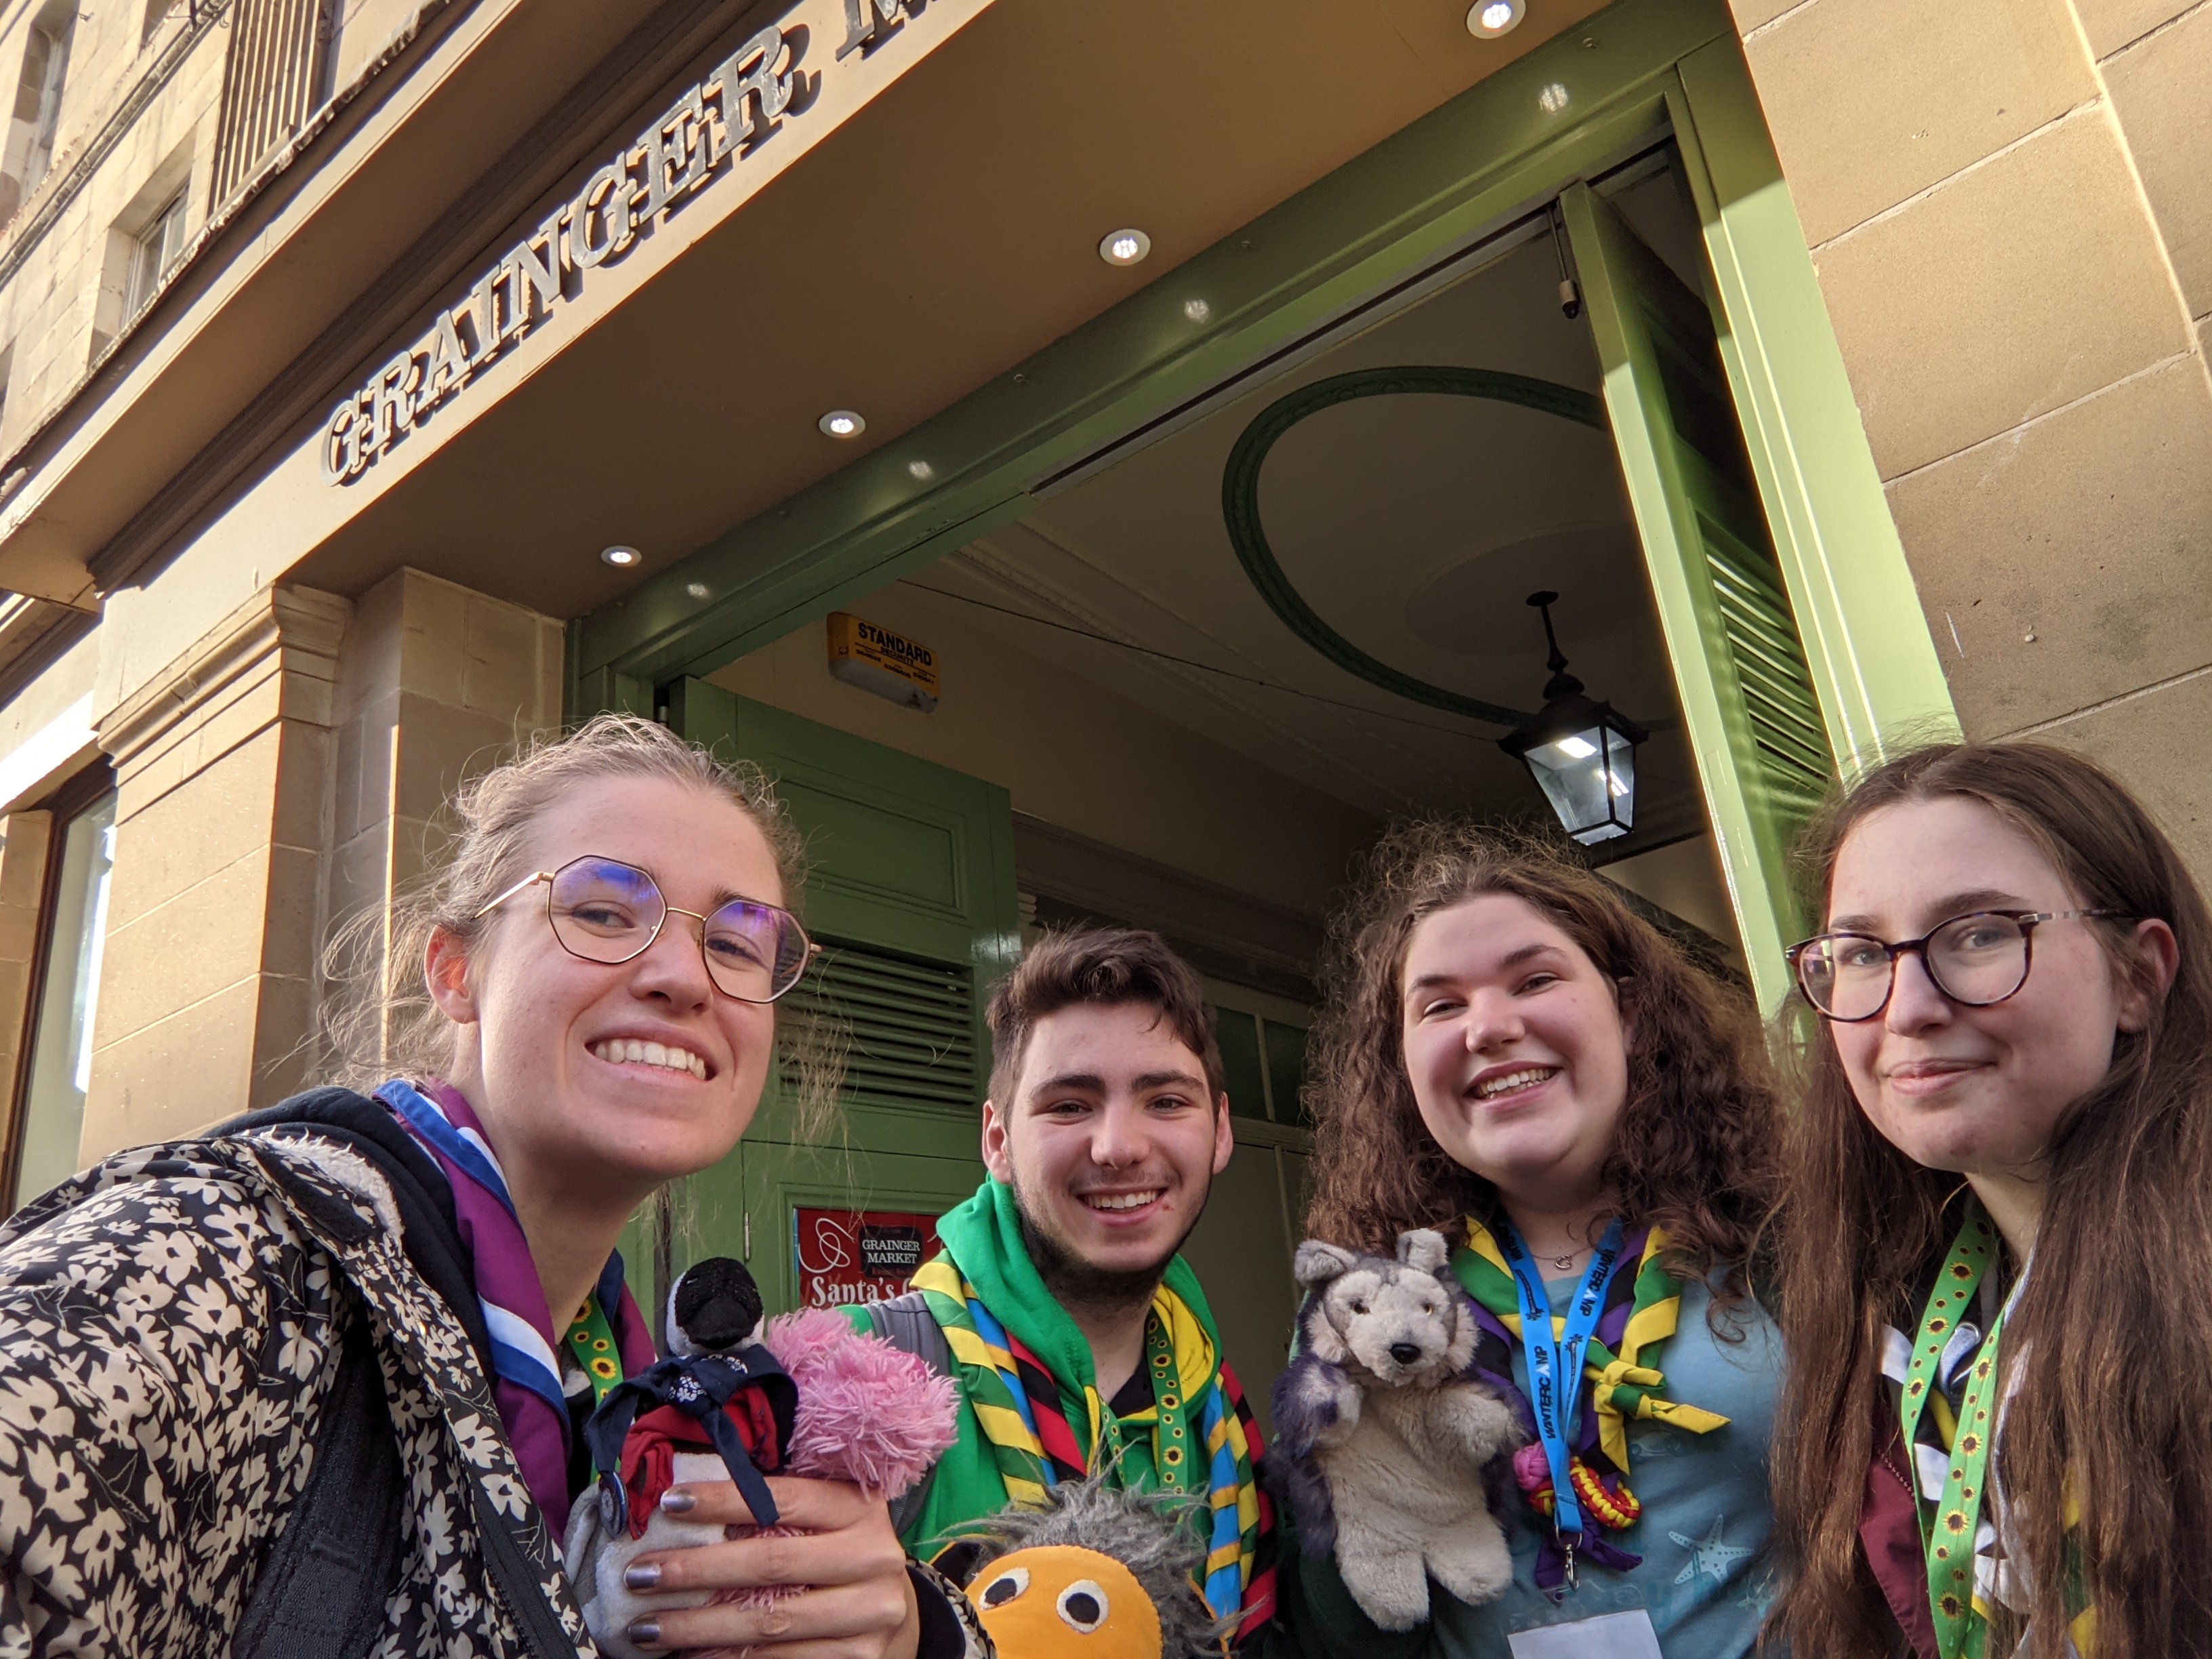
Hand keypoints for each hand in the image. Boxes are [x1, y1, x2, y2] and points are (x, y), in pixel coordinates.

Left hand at [621, 1475, 920, 1658]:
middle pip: (770, 1563)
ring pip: (769, 1622)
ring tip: (647, 1628)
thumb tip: (683, 1501)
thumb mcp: (823, 1519)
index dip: (724, 1499)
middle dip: (696, 1570)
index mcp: (860, 1507)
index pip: (783, 1498)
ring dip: (698, 1627)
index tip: (669, 1504)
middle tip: (641, 1575)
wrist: (892, 1614)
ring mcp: (871, 1612)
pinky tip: (691, 1657)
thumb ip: (773, 1507)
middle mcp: (874, 1556)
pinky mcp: (861, 1658)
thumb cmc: (837, 1554)